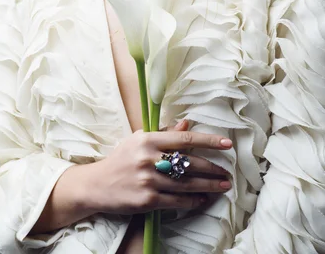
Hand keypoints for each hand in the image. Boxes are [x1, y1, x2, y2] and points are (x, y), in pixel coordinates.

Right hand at [82, 122, 231, 214]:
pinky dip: (193, 201)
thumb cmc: (121, 159)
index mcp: (148, 140)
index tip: (227, 144)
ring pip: (186, 184)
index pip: (185, 139)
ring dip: (208, 186)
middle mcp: (149, 159)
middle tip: (227, 173)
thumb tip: (187, 124)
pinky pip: (176, 201)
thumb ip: (164, 132)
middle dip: (212, 169)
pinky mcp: (146, 200)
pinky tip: (203, 199)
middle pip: (189, 163)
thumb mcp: (138, 139)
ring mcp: (148, 180)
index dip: (209, 141)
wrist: (96, 184)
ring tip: (223, 186)